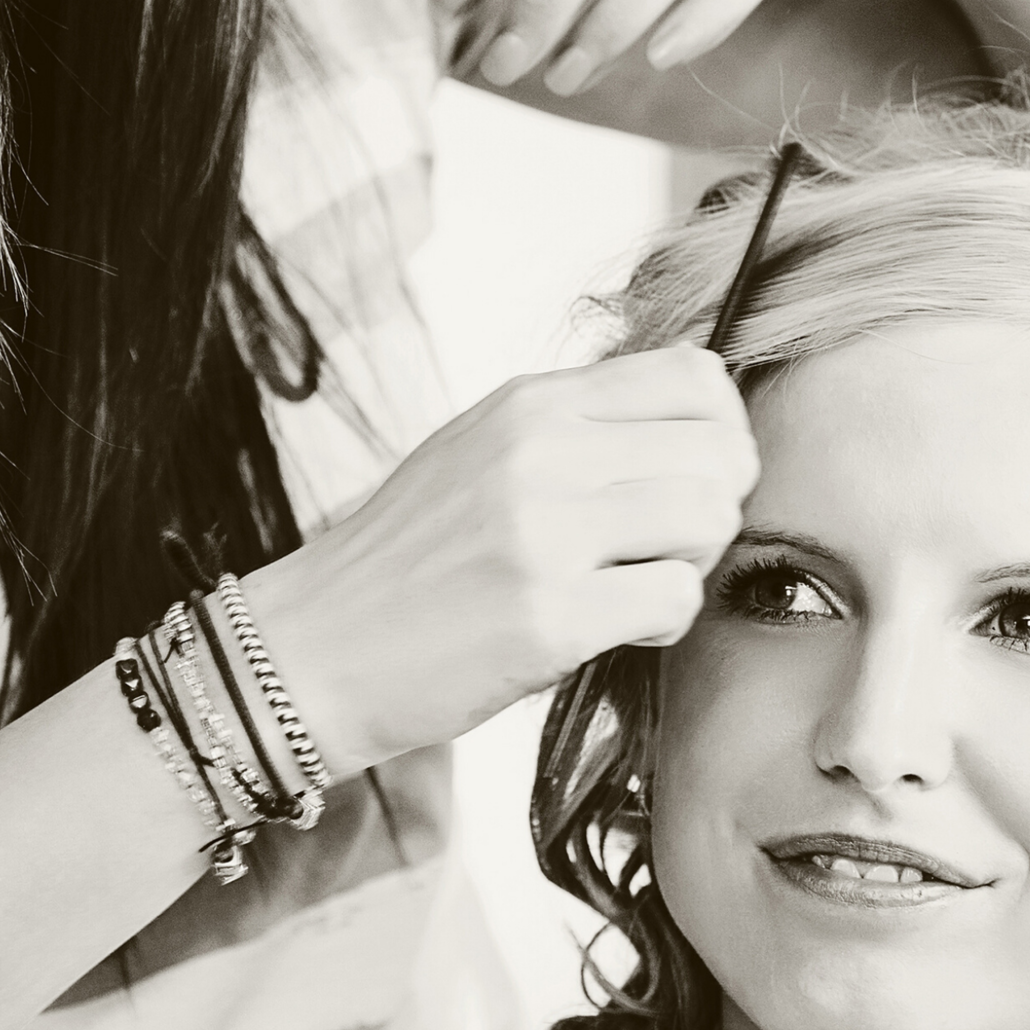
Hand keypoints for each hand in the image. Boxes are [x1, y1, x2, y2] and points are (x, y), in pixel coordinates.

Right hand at [242, 348, 757, 773]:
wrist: (309, 651)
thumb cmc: (403, 566)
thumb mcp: (481, 455)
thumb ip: (576, 432)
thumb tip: (694, 432)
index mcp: (530, 404)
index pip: (696, 377)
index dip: (720, 435)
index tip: (688, 482)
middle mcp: (540, 451)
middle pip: (721, 449)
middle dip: (714, 508)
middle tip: (664, 550)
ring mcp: (542, 531)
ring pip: (710, 516)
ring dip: (692, 565)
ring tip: (636, 590)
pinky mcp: (547, 615)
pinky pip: (676, 599)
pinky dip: (662, 626)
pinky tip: (614, 631)